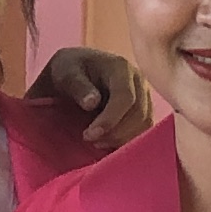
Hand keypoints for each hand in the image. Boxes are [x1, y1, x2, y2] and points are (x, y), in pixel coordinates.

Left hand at [29, 45, 149, 146]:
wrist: (76, 71)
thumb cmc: (69, 71)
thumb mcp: (66, 74)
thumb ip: (78, 87)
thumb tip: (92, 103)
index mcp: (120, 68)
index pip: (125, 96)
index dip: (110, 119)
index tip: (89, 135)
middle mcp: (138, 80)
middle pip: (139, 113)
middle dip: (115, 133)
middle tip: (90, 140)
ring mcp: (144, 95)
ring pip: (144, 124)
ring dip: (122, 139)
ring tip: (97, 142)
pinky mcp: (144, 109)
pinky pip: (143, 130)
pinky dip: (127, 140)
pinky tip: (108, 143)